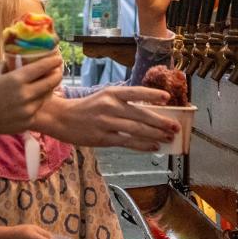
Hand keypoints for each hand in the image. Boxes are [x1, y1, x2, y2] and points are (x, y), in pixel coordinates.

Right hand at [0, 53, 62, 149]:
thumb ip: (6, 64)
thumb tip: (17, 57)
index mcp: (16, 79)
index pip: (42, 67)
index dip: (52, 61)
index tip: (58, 58)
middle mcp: (25, 94)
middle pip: (51, 82)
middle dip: (57, 74)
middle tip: (59, 70)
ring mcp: (28, 109)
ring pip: (45, 96)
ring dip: (48, 89)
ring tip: (47, 83)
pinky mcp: (28, 121)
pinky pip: (38, 108)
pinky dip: (37, 102)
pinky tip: (34, 98)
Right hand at [32, 86, 179, 150]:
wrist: (62, 118)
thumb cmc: (87, 108)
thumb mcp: (104, 97)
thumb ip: (123, 102)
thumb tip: (149, 111)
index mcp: (111, 93)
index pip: (136, 92)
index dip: (152, 95)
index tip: (167, 98)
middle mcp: (110, 106)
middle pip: (141, 114)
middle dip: (161, 121)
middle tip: (175, 126)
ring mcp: (107, 123)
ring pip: (137, 129)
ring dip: (155, 134)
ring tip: (168, 137)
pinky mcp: (104, 138)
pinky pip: (128, 142)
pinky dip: (143, 145)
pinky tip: (154, 146)